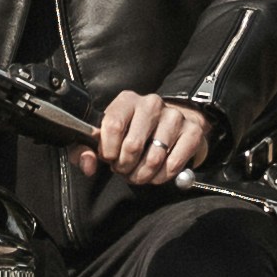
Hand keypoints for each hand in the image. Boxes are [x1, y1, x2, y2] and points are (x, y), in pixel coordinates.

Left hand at [84, 91, 214, 185]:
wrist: (167, 126)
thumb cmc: (129, 133)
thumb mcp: (102, 137)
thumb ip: (84, 150)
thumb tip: (87, 165)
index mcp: (127, 101)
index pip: (113, 125)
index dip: (108, 150)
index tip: (109, 159)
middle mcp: (151, 103)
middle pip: (133, 145)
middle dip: (124, 167)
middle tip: (124, 170)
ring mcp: (174, 116)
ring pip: (154, 158)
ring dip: (142, 175)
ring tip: (138, 173)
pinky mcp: (192, 131)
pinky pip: (174, 163)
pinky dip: (162, 176)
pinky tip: (156, 174)